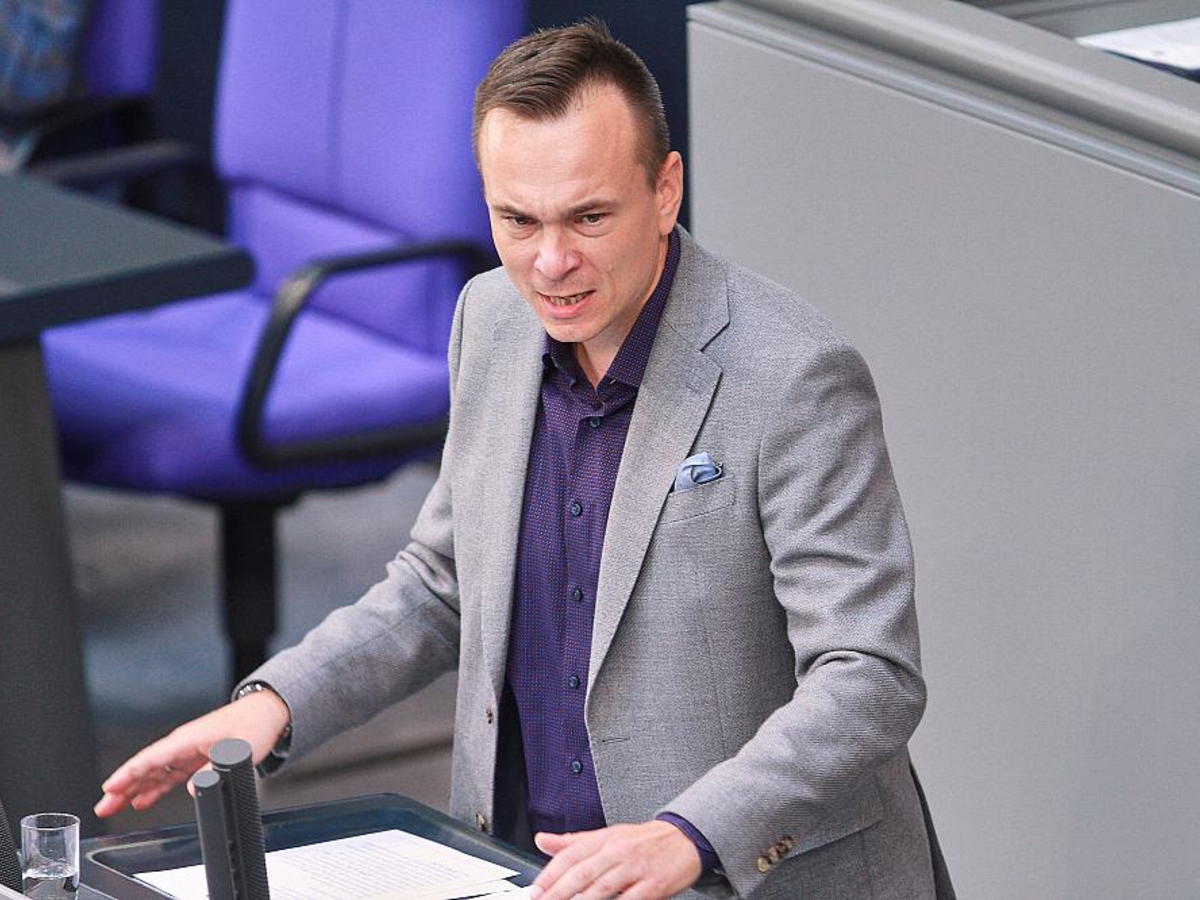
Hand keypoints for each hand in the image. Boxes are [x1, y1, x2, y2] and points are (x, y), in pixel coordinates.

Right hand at [93, 690, 289, 817]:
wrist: (268, 713)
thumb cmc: (254, 724)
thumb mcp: (239, 749)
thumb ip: (214, 768)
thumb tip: (194, 788)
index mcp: (187, 739)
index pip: (151, 758)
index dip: (128, 774)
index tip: (110, 788)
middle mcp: (183, 744)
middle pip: (146, 768)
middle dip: (122, 787)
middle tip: (103, 806)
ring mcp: (188, 751)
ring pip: (154, 773)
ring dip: (134, 790)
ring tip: (115, 806)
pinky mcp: (196, 758)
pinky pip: (169, 775)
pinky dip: (154, 788)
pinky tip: (143, 800)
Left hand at [530, 820, 702, 899]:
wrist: (685, 838)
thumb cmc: (643, 841)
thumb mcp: (607, 835)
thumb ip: (574, 842)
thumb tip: (541, 840)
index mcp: (604, 839)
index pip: (571, 855)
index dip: (550, 875)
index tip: (535, 892)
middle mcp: (618, 851)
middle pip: (583, 873)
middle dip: (559, 892)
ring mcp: (636, 868)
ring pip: (603, 888)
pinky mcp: (654, 884)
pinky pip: (630, 899)